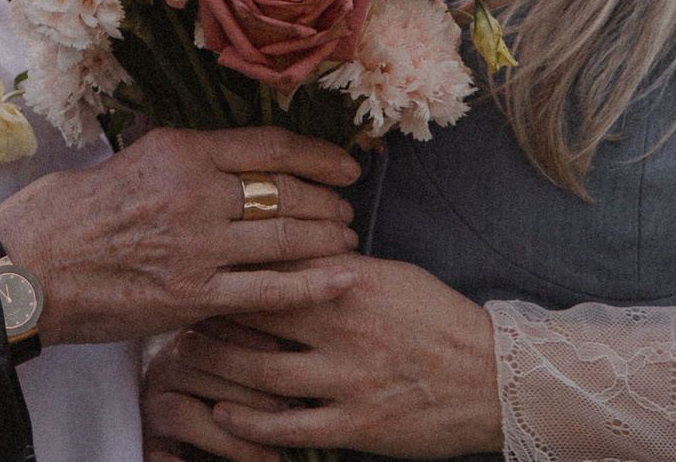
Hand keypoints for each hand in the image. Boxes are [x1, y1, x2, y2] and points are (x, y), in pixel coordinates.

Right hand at [0, 127, 360, 345]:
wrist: (28, 269)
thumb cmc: (66, 214)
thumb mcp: (126, 158)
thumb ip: (177, 157)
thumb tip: (217, 154)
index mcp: (178, 149)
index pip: (269, 145)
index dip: (318, 154)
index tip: (345, 165)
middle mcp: (194, 192)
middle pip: (287, 192)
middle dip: (327, 202)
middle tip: (346, 210)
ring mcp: (196, 247)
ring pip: (285, 238)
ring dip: (325, 240)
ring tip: (344, 241)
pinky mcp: (192, 296)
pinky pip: (268, 290)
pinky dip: (312, 285)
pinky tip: (341, 279)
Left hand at [165, 254, 500, 458]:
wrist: (494, 377)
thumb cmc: (439, 319)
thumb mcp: (391, 275)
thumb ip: (337, 267)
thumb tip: (290, 247)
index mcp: (353, 282)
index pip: (278, 265)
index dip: (234, 264)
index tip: (202, 260)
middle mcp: (344, 327)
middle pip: (258, 315)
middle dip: (213, 311)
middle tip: (181, 307)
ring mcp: (349, 379)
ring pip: (262, 373)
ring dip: (220, 366)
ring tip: (190, 356)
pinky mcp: (357, 425)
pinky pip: (288, 428)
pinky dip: (249, 423)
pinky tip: (222, 412)